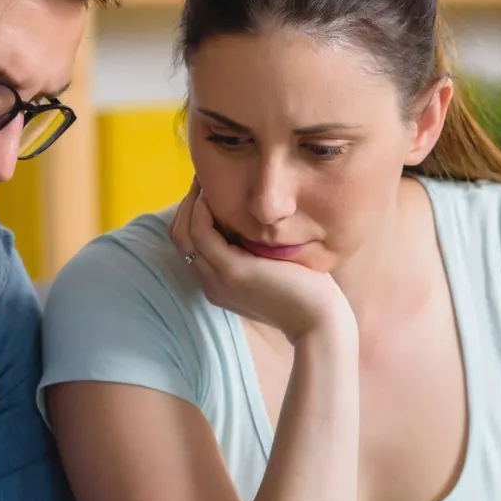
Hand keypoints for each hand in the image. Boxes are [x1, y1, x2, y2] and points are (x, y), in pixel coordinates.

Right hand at [169, 181, 349, 341]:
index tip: (207, 187)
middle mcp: (211, 283)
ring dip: (191, 200)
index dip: (192, 212)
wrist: (320, 323)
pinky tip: (215, 192)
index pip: (189, 243)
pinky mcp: (233, 272)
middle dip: (186, 202)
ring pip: (184, 232)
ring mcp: (218, 279)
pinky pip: (202, 232)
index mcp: (218, 283)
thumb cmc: (308, 295)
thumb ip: (260, 253)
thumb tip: (262, 225)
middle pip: (179, 235)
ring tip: (204, 176)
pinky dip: (203, 209)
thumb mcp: (276, 270)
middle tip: (202, 176)